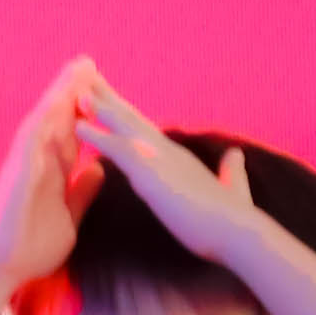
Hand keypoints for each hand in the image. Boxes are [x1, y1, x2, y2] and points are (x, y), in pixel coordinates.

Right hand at [0, 58, 99, 303]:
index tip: (100, 85)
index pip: (71, 133)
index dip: (85, 109)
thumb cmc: (29, 249)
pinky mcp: (16, 176)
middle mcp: (36, 163)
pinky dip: (45, 120)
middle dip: (72, 91)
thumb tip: (97, 168)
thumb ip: (81, 192)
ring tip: (75, 69)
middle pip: (56, 119)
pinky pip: (31, 142)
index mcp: (51, 173)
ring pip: (43, 122)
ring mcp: (24, 167)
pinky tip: (57, 102)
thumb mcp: (70, 218)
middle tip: (87, 61)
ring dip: (59, 95)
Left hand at [68, 70, 260, 256]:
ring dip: (100, 108)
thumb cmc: (230, 220)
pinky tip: (79, 126)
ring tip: (77, 91)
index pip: (147, 131)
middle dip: (110, 100)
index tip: (109, 98)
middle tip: (86, 79)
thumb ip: (231, 172)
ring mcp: (160, 160)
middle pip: (133, 120)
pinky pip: (120, 149)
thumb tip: (236, 155)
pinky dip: (99, 135)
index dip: (128, 114)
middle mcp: (168, 152)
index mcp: (178, 158)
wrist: (238, 235)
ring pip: (126, 127)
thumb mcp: (230, 189)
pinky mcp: (153, 175)